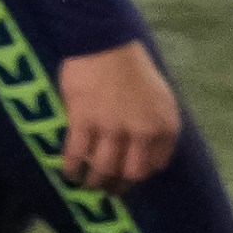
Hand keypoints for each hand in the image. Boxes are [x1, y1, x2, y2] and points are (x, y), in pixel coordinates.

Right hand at [54, 41, 183, 193]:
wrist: (104, 42)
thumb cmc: (132, 66)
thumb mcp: (160, 97)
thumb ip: (156, 125)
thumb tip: (145, 150)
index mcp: (164, 126)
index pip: (155, 165)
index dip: (140, 174)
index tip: (128, 175)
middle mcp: (141, 132)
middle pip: (129, 173)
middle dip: (118, 186)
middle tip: (108, 190)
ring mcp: (111, 128)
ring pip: (103, 168)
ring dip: (94, 182)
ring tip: (86, 184)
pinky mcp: (83, 121)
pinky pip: (77, 154)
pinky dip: (72, 167)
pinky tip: (68, 172)